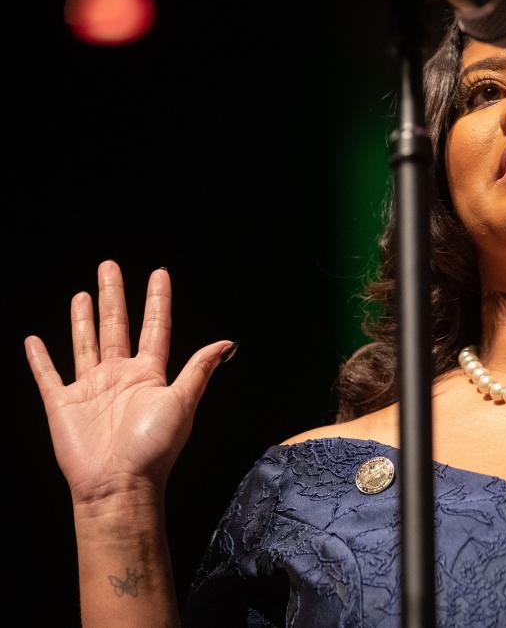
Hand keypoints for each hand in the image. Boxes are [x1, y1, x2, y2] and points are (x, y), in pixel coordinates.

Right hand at [25, 260, 235, 504]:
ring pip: (86, 342)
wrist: (118, 484)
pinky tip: (34, 339)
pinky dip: (40, 358)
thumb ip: (199, 370)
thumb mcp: (183, 402)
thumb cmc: (154, 448)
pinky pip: (48, 375)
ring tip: (83, 292)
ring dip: (84, 318)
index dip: (157, 300)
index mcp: (149, 374)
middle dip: (113, 295)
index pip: (155, 327)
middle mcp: (120, 376)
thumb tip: (227, 343)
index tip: (159, 273)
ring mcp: (91, 389)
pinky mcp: (63, 404)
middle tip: (109, 265)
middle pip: (117, 325)